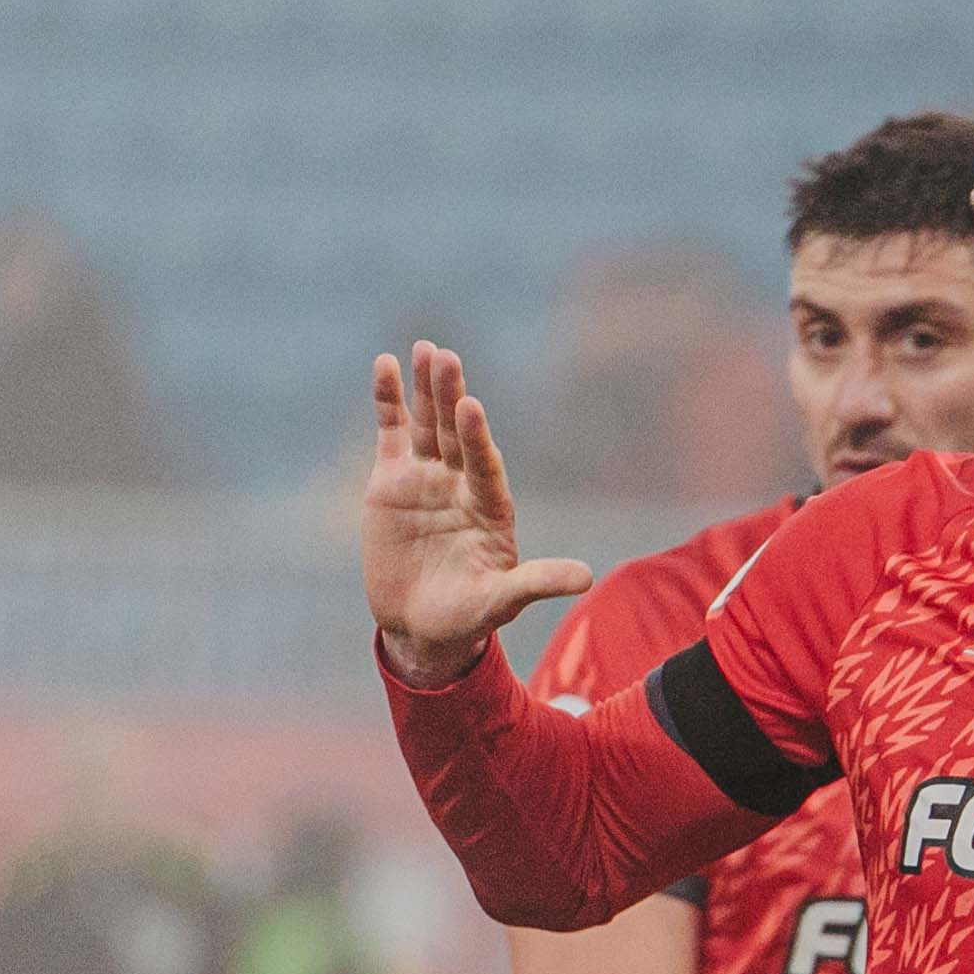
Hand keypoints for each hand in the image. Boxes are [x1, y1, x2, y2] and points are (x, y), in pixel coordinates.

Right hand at [364, 343, 595, 685]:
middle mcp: (462, 483)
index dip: (477, 437)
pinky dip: (388, 400)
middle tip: (446, 357)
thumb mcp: (501, 602)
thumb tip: (586, 578)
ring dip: (425, 388)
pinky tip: (387, 364)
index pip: (484, 464)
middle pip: (456, 434)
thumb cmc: (468, 615)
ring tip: (425, 349)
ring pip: (427, 425)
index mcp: (490, 506)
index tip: (471, 406)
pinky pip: (392, 432)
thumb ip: (536, 582)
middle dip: (450, 397)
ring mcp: (428, 477)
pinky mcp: (392, 479)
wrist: (420, 624)